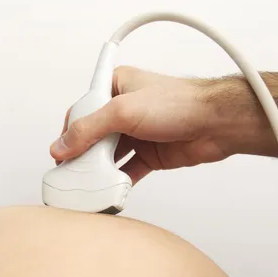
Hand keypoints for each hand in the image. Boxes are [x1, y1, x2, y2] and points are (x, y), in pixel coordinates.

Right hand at [50, 66, 277, 183]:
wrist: (217, 124)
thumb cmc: (179, 103)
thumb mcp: (124, 111)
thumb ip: (89, 129)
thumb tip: (61, 146)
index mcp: (116, 87)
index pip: (81, 111)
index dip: (69, 133)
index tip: (59, 154)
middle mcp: (124, 110)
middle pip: (92, 136)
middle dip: (83, 156)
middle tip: (71, 174)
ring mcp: (137, 133)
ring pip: (108, 155)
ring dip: (99, 170)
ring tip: (88, 184)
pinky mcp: (149, 154)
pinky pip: (126, 170)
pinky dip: (117, 181)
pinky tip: (109, 189)